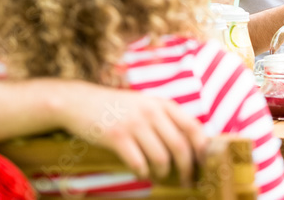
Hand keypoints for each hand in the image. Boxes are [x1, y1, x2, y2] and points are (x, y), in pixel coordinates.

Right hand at [60, 84, 206, 184]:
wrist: (80, 101)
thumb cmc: (115, 107)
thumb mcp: (144, 104)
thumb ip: (164, 118)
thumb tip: (189, 143)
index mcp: (162, 104)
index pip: (194, 128)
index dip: (202, 149)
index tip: (203, 164)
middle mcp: (152, 112)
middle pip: (181, 147)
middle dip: (187, 169)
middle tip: (187, 181)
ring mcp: (134, 124)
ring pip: (162, 158)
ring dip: (164, 173)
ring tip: (161, 177)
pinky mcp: (117, 137)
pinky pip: (139, 163)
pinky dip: (143, 173)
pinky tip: (141, 173)